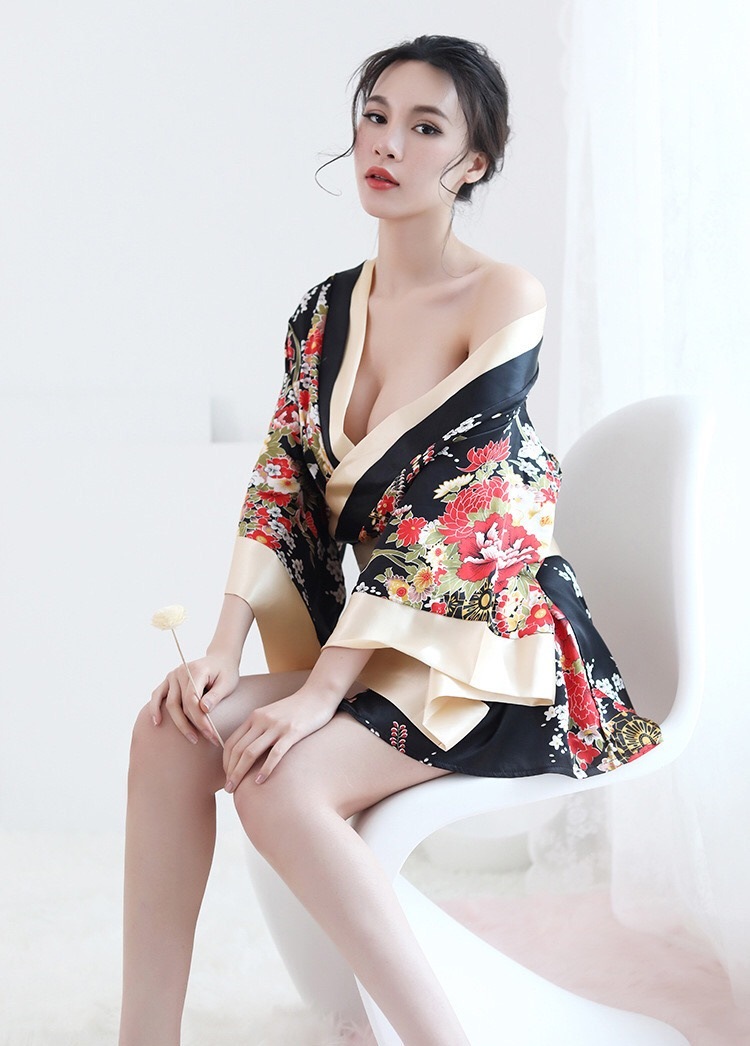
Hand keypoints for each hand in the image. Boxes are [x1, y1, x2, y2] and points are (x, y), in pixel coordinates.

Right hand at [150, 654, 239, 745]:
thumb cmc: (226, 672)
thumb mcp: (227, 683)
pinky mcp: (168, 681)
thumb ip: (216, 695)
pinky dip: (155, 708)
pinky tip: (157, 722)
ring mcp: (172, 676)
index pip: (193, 698)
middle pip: (181, 704)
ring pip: (170, 704)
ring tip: (191, 738)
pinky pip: (157, 695)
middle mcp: (181, 672)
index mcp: (196, 670)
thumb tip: (203, 709)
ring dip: (180, 723)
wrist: (220, 659)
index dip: (200, 718)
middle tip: (208, 739)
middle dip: (193, 725)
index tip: (211, 734)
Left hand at [223, 686, 339, 789]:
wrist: (319, 695)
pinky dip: (265, 769)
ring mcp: (277, 726)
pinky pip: (275, 753)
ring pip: (251, 752)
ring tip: (236, 789)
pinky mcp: (292, 732)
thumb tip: (250, 753)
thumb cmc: (297, 709)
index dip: (226, 761)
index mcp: (255, 716)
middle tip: (228, 789)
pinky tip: (260, 781)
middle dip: (230, 771)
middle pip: (239, 749)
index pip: (232, 742)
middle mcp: (262, 720)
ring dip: (240, 773)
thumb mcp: (273, 715)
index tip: (227, 776)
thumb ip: (261, 729)